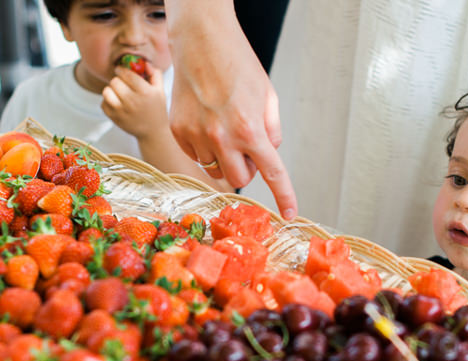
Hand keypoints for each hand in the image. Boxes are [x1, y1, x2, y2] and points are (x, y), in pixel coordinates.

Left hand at [101, 64, 168, 140]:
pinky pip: (103, 103)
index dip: (121, 70)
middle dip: (118, 80)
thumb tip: (144, 62)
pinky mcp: (114, 118)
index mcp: (145, 92)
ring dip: (111, 90)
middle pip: (115, 81)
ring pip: (106, 91)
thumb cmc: (157, 109)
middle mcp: (133, 101)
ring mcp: (122, 111)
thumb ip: (155, 73)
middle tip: (122, 84)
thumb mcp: (160, 91)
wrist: (153, 133)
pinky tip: (116, 103)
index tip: (121, 71)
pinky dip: (108, 101)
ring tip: (117, 93)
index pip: (126, 74)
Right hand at [165, 0, 296, 218]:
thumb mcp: (268, 96)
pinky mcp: (178, 130)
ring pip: (215, 168)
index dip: (283, 196)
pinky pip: (196, 155)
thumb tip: (266, 153)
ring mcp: (196, 136)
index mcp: (249, 129)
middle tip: (246, 146)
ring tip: (222, 125)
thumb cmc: (237, 64)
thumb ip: (271, 130)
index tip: (289, 213)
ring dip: (224, 156)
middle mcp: (221, 137)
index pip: (272, 173)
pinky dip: (204, 147)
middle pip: (238, 178)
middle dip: (246, 168)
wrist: (201, 41)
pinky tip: (206, 121)